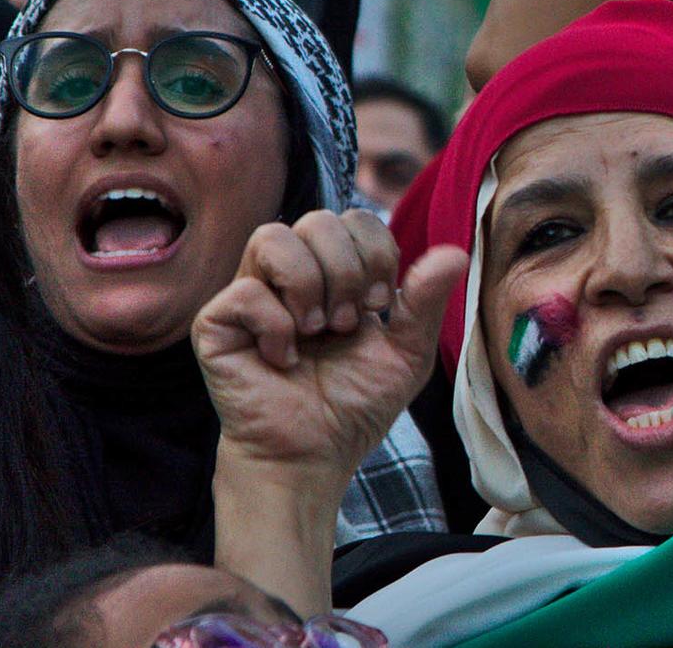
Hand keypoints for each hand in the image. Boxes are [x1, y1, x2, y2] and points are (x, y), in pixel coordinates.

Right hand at [194, 209, 465, 473]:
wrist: (315, 454)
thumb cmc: (355, 404)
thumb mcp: (407, 352)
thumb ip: (426, 301)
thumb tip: (456, 252)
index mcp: (335, 271)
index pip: (354, 217)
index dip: (375, 252)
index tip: (380, 306)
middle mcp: (290, 274)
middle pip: (317, 220)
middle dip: (346, 271)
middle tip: (348, 324)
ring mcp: (251, 294)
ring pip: (272, 237)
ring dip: (308, 286)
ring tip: (318, 332)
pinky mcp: (216, 324)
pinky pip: (245, 292)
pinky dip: (276, 327)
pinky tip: (283, 359)